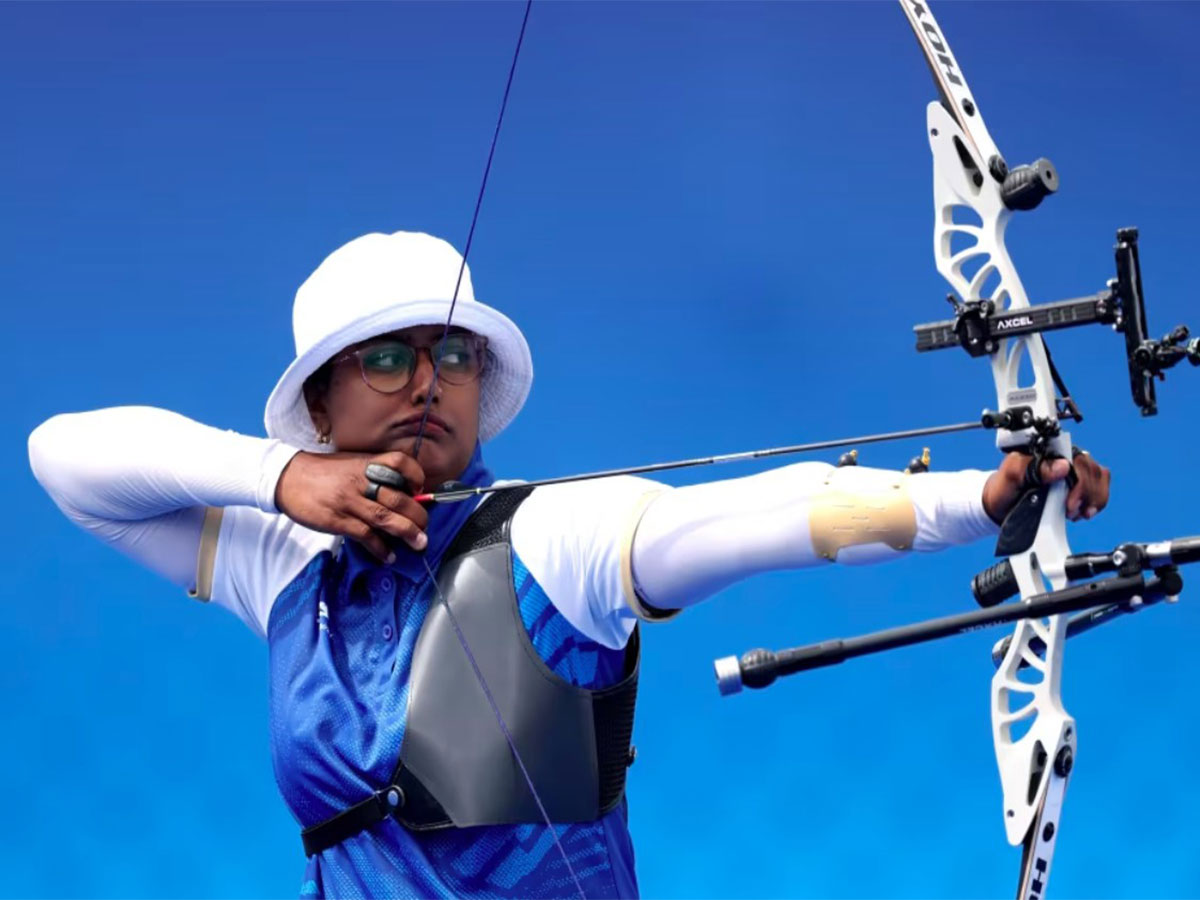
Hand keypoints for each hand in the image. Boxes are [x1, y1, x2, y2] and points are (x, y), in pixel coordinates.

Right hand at [274, 451, 429, 560]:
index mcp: (366, 463)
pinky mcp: (337, 520)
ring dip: (407, 533)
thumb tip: (403, 492)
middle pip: (398, 498)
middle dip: (418, 516)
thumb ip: (374, 474)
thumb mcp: (351, 463)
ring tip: (419, 543)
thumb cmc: (323, 472)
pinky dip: (380, 548)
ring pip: (386, 518)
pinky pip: (365, 535)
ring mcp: (349, 501)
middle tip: (424, 527)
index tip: (419, 489)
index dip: (416, 475)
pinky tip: (388, 556)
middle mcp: (361, 480)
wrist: (287, 477)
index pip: (401, 462)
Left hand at [982, 450, 1110, 524]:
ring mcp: (1072, 471)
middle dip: (1086, 494)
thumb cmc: (1003, 488)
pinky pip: (1099, 487)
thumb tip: (1063, 466)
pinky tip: (1084, 512)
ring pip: (1099, 478)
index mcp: (1049, 450)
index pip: (1077, 459)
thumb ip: (1033, 467)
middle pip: (1091, 470)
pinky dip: (1097, 501)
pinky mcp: (1078, 485)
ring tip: (1078, 513)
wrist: (1000, 506)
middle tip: (1071, 511)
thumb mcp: (1011, 475)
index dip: (1080, 482)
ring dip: (1094, 498)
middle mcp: (1064, 458)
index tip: (1070, 503)